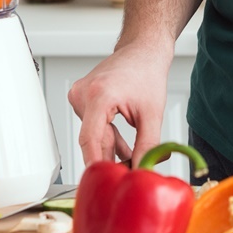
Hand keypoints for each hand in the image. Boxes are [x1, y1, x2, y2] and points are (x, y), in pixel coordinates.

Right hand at [66, 42, 173, 166]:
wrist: (143, 51)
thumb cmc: (147, 73)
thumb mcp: (152, 114)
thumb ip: (147, 145)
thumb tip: (141, 171)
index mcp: (99, 95)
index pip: (90, 139)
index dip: (96, 163)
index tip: (102, 181)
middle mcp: (84, 93)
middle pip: (92, 138)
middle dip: (109, 158)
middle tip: (126, 174)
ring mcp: (80, 94)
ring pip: (92, 134)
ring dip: (110, 147)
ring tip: (130, 158)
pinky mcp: (82, 97)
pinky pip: (92, 125)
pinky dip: (107, 136)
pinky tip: (122, 147)